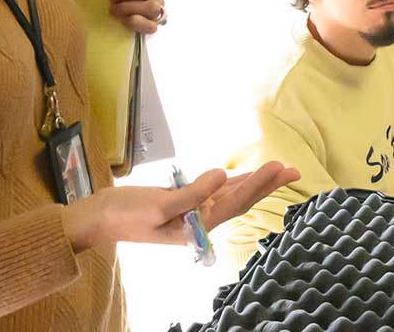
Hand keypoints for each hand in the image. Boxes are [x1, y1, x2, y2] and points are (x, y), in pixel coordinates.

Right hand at [62, 160, 297, 249]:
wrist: (99, 218)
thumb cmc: (125, 214)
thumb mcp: (158, 204)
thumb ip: (192, 193)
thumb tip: (222, 176)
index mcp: (197, 226)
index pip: (235, 203)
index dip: (258, 185)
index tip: (278, 167)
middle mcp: (200, 220)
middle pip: (241, 200)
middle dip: (267, 185)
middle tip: (294, 170)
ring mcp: (194, 211)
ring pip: (231, 195)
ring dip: (255, 182)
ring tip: (279, 171)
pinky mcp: (185, 202)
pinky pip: (216, 191)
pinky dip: (233, 182)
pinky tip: (245, 176)